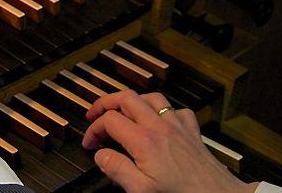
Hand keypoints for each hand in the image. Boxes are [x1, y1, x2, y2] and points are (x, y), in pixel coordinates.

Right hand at [82, 90, 255, 192]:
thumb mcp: (141, 191)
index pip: (109, 121)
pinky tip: (160, 120)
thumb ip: (117, 170)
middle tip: (95, 114)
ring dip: (133, 101)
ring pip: (151, 97)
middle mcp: (160, 127)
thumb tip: (101, 155)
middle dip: (106, 103)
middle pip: (127, 98)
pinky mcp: (192, 132)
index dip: (93, 129)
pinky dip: (164, 111)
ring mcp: (177, 126)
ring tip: (123, 111)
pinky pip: (177, 110)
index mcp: (144, 141)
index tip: (90, 143)